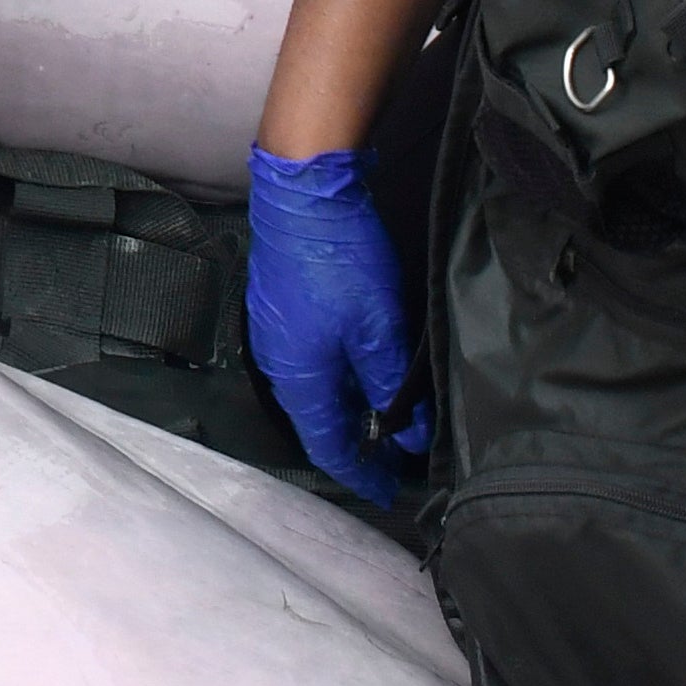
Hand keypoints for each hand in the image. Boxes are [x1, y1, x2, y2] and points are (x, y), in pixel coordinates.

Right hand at [245, 144, 430, 504]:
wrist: (303, 193)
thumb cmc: (340, 262)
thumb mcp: (380, 330)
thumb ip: (393, 388)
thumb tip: (410, 435)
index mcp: (300, 380)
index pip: (330, 448)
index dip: (362, 474)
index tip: (390, 492)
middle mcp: (279, 365)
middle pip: (319, 422)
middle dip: (358, 445)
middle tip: (398, 458)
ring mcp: (275, 334)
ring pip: (315, 390)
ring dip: (349, 409)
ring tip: (388, 416)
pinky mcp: (280, 308)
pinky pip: (309, 362)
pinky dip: (338, 378)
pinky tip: (363, 369)